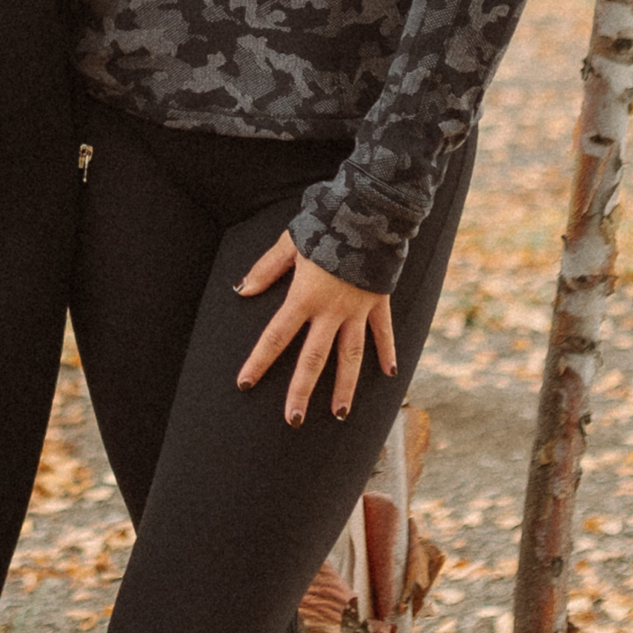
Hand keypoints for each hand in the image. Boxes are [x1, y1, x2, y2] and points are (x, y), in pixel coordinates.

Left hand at [236, 235, 395, 426]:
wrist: (370, 212)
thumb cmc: (326, 224)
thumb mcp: (290, 243)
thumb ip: (267, 269)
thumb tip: (242, 290)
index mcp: (305, 297)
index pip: (276, 336)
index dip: (259, 361)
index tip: (244, 383)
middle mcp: (331, 310)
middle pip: (314, 358)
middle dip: (302, 391)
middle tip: (293, 420)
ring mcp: (358, 309)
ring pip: (350, 355)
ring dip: (345, 386)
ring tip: (339, 414)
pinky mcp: (379, 301)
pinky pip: (383, 332)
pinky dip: (387, 351)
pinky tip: (390, 374)